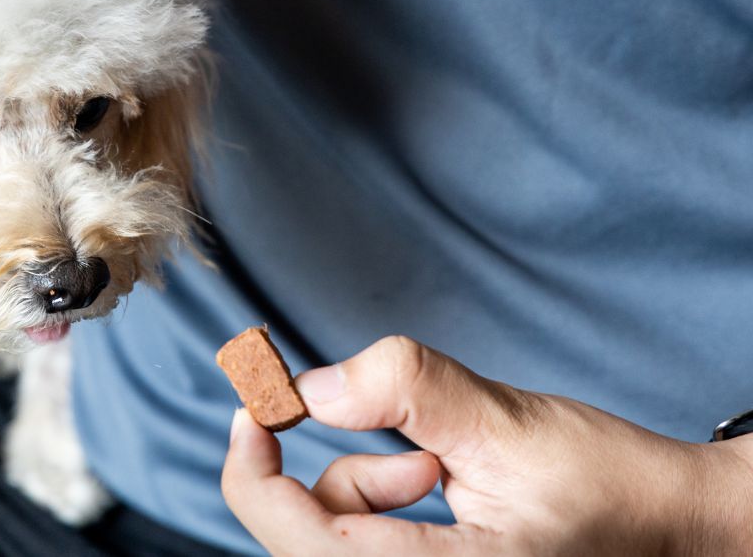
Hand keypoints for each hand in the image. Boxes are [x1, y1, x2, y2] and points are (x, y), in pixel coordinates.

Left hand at [222, 336, 752, 554]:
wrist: (670, 528)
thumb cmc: (607, 486)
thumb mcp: (507, 426)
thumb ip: (409, 392)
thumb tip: (314, 383)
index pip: (299, 541)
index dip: (254, 471)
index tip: (254, 405)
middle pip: (305, 537)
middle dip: (335, 472)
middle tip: (410, 444)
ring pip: (331, 534)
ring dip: (366, 482)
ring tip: (439, 466)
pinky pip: (359, 539)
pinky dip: (379, 497)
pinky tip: (435, 482)